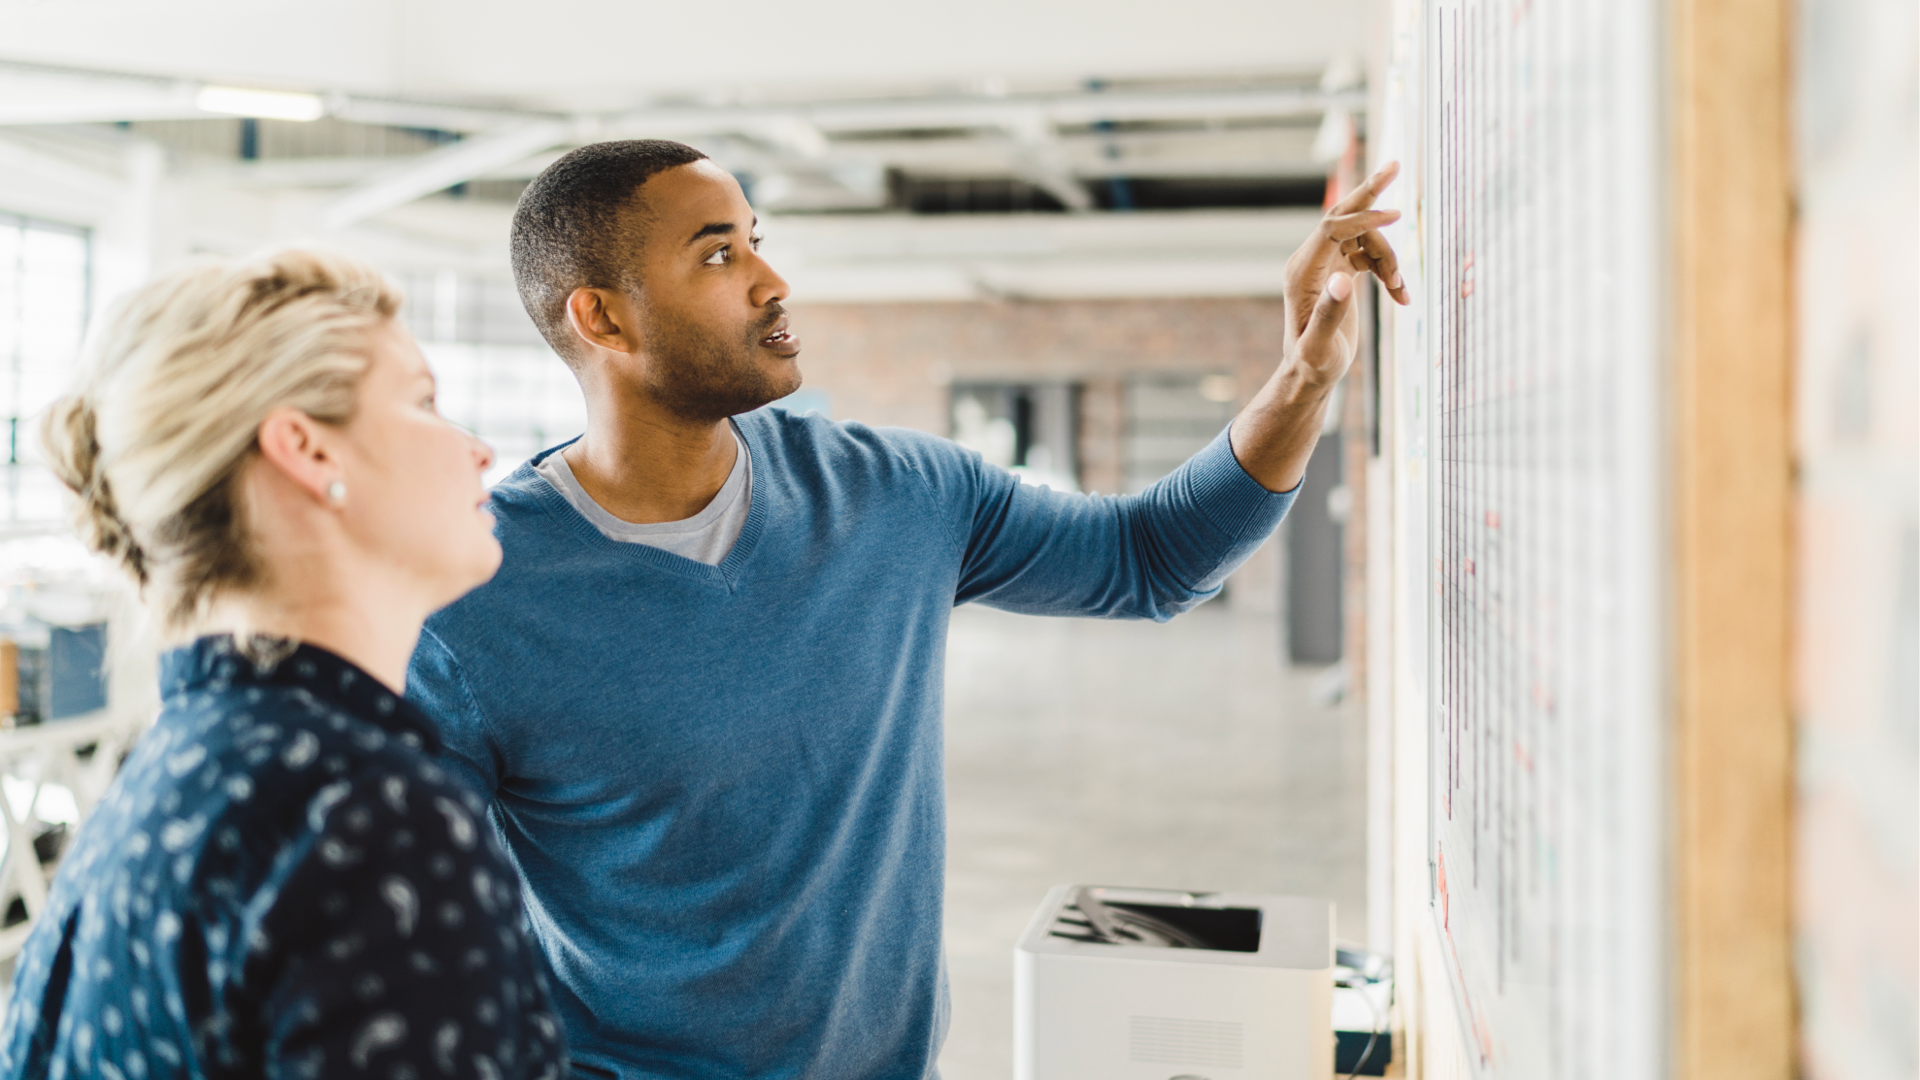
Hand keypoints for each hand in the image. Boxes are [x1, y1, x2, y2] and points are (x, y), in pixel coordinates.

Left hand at [1282, 162, 1409, 388]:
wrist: (1310, 375)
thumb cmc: (1313, 365)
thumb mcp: (1319, 347)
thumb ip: (1329, 314)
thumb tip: (1344, 279)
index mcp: (1301, 271)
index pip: (1332, 228)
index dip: (1364, 219)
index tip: (1398, 216)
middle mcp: (1310, 261)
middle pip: (1342, 215)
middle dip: (1371, 192)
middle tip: (1397, 164)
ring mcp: (1326, 264)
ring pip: (1366, 239)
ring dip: (1391, 259)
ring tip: (1402, 291)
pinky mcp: (1340, 272)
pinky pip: (1370, 255)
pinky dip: (1389, 270)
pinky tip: (1402, 296)